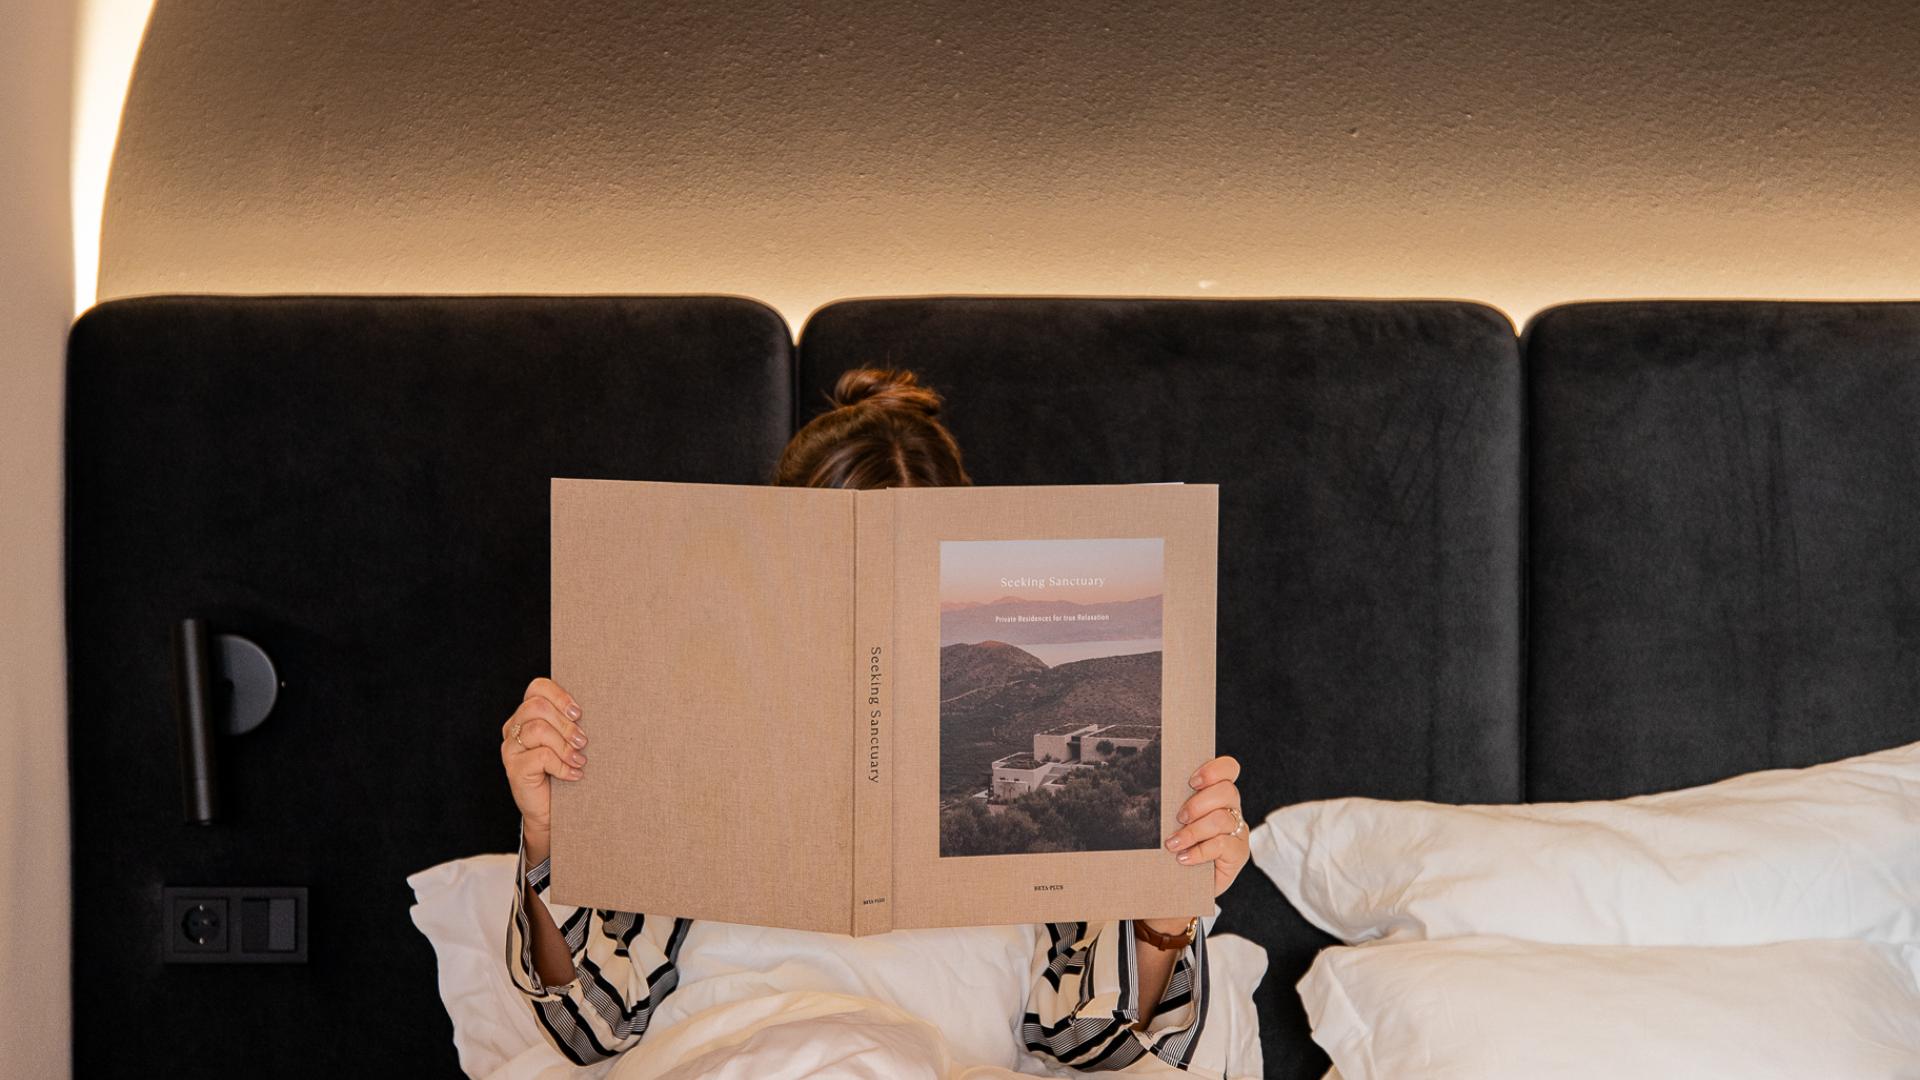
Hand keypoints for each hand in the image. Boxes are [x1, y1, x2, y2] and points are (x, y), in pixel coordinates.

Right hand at [500, 677, 587, 838]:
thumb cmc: (564, 771)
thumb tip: (593, 709)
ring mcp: (511, 748)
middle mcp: (514, 728)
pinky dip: (562, 765)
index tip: (579, 713)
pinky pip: (541, 756)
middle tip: (582, 741)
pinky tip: (573, 774)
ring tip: (579, 760)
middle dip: (566, 724)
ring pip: (538, 729)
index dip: (560, 696)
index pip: (537, 688)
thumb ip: (571, 722)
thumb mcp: (569, 741)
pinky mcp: (513, 768)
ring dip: (565, 745)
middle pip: (537, 707)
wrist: (552, 811)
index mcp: (527, 715)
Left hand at [1157, 755, 1248, 908]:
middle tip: (1179, 817)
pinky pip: (1221, 845)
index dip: (1214, 770)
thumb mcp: (1174, 821)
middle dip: (1198, 803)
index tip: (1192, 781)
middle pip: (1226, 791)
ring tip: (1173, 844)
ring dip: (1193, 831)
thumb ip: (1172, 803)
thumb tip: (1146, 791)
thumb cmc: (1178, 846)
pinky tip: (1183, 858)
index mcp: (1217, 794)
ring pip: (1221, 819)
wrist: (1185, 884)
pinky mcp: (1238, 853)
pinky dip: (1198, 851)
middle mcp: (1232, 809)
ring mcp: (1238, 831)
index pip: (1229, 769)